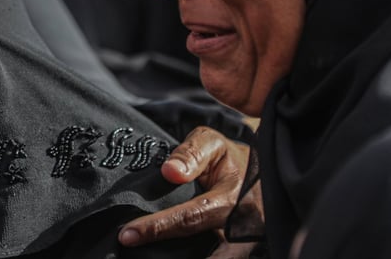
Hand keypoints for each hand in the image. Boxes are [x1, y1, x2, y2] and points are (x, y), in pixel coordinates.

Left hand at [117, 126, 255, 247]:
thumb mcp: (213, 143)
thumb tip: (169, 172)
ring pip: (209, 256)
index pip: (189, 218)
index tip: (127, 234)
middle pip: (198, 250)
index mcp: (231, 200)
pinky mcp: (236, 252)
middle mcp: (238, 229)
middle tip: (132, 246)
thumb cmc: (231, 159)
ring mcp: (239, 245)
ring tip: (143, 254)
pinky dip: (191, 254)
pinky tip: (163, 252)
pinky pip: (213, 255)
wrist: (263, 175)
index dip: (157, 227)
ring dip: (176, 256)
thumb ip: (191, 153)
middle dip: (166, 253)